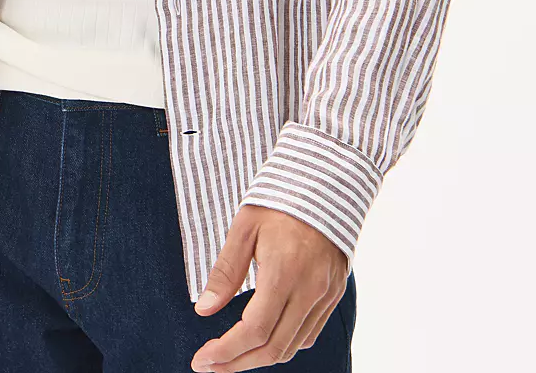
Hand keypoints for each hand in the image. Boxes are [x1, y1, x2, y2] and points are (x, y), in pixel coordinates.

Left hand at [190, 207, 349, 369]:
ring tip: (232, 355)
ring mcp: (326, 294)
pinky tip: (266, 336)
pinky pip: (310, 333)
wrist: (327, 181)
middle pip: (274, 348)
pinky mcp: (335, 292)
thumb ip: (225, 272)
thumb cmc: (281, 200)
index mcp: (284, 272)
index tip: (201, 359)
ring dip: (261, 358)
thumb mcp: (245, 227)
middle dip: (238, 363)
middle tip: (210, 365)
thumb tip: (204, 311)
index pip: (254, 330)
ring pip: (294, 346)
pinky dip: (286, 343)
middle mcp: (309, 289)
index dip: (225, 352)